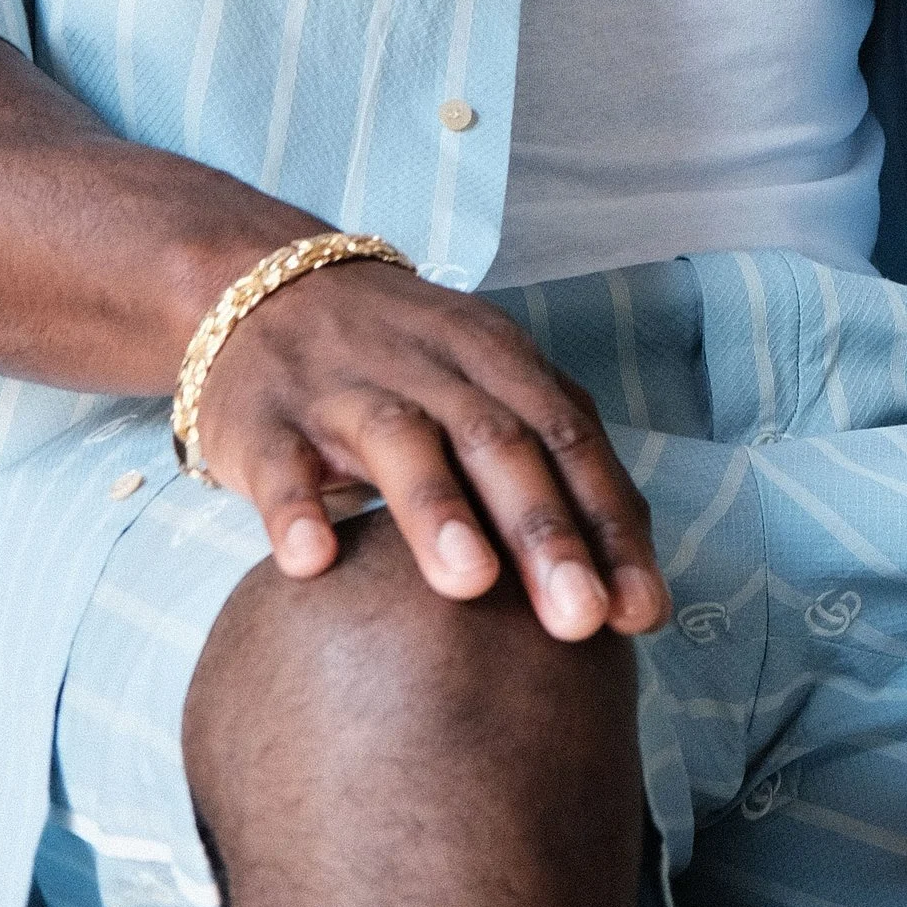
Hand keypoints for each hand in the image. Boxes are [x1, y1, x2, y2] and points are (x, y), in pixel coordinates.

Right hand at [192, 253, 668, 644]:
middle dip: (544, 532)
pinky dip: (294, 509)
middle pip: (498, 442)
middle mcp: (431, 366)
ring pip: (399, 440)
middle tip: (580, 618)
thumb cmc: (405, 367)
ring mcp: (345, 389)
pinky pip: (279, 464)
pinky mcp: (265, 419)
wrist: (265, 288)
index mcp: (498, 358)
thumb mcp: (487, 388)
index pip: (569, 439)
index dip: (608, 525)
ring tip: (470, 584)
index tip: (641, 611)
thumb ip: (553, 468)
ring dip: (437, 510)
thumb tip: (630, 584)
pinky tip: (310, 563)